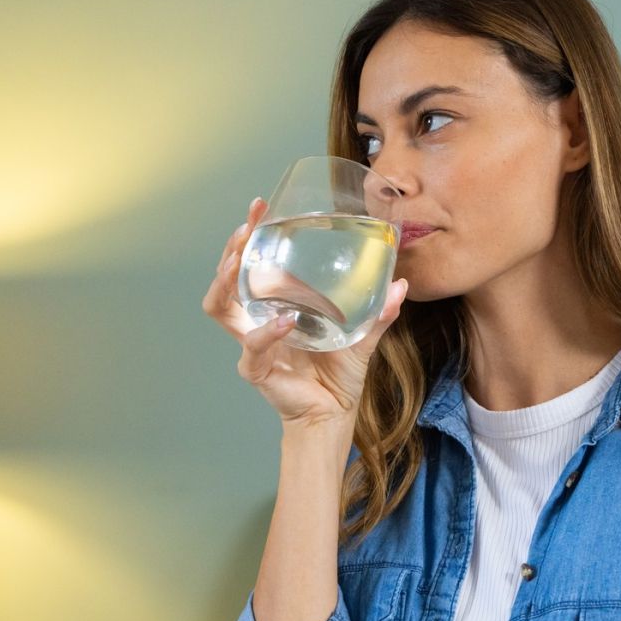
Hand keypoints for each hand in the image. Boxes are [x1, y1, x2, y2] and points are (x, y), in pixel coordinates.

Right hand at [202, 198, 408, 429]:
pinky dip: (266, 332)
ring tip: (238, 261)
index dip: (251, 234)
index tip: (260, 206)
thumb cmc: (338, 373)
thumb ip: (379, 312)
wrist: (333, 413)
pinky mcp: (256, 367)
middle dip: (231, 248)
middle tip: (247, 227)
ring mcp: (252, 342)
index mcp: (275, 304)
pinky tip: (284, 319)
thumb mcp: (362, 335)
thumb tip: (401, 283)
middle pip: (226, 277)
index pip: (252, 262)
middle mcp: (257, 319)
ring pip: (219, 306)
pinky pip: (252, 346)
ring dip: (225, 281)